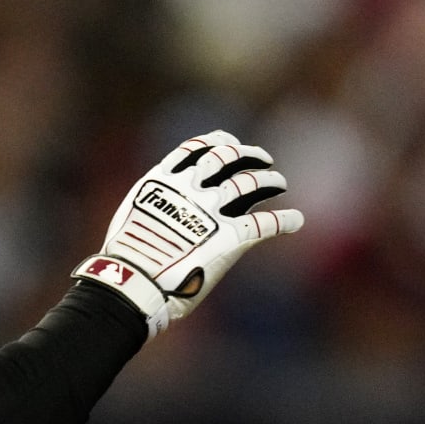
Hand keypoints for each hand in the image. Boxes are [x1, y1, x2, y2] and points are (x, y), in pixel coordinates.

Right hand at [73, 129, 302, 337]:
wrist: (137, 283)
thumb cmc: (128, 258)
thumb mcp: (133, 217)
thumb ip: (154, 205)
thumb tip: (159, 208)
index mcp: (165, 180)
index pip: (197, 147)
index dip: (217, 141)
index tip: (228, 141)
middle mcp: (192, 189)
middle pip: (228, 158)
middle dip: (249, 154)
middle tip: (263, 158)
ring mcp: (213, 212)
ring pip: (251, 185)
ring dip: (270, 180)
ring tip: (280, 182)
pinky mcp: (232, 238)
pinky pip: (266, 224)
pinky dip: (284, 220)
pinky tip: (296, 220)